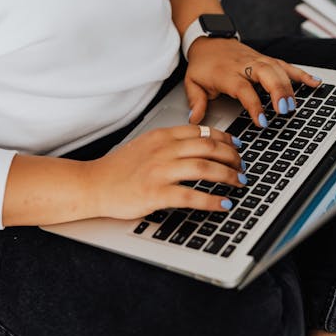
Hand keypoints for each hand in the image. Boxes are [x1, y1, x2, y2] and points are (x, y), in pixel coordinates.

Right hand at [85, 125, 245, 219]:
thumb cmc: (118, 169)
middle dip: (232, 156)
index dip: (225, 138)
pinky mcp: (156, 193)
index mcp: (162, 136)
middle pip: (209, 147)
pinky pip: (192, 195)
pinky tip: (224, 204)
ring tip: (240, 183)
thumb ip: (169, 143)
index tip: (237, 146)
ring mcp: (160, 171)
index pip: (202, 131)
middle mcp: (164, 150)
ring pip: (205, 167)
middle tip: (243, 166)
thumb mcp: (145, 145)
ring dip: (228, 176)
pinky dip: (213, 200)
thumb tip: (197, 146)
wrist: (93, 184)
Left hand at [185, 38, 321, 126]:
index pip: (244, 89)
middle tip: (285, 110)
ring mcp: (258, 60)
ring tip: (296, 104)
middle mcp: (245, 65)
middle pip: (266, 74)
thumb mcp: (192, 82)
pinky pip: (286, 65)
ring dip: (290, 86)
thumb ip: (196, 101)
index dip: (254, 105)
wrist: (209, 40)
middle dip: (278, 91)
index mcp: (227, 73)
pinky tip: (315, 83)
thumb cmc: (203, 64)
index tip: (262, 121)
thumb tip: (195, 119)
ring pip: (278, 69)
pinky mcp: (267, 59)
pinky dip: (301, 74)